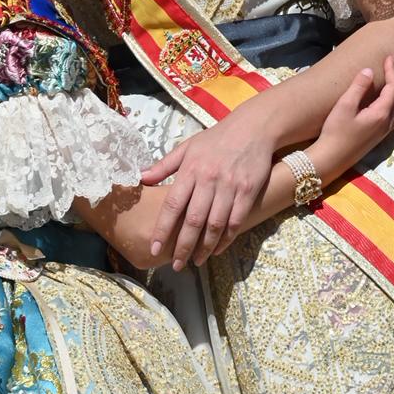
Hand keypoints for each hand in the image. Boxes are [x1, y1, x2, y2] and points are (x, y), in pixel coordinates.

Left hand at [140, 110, 275, 271]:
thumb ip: (164, 165)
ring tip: (196, 261)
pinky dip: (226, 239)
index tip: (155, 248)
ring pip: (215, 225)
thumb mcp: (188, 147)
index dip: (163, 229)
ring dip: (204, 247)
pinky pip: (236, 221)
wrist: (253, 128)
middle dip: (183, 246)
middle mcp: (209, 179)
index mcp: (191, 169)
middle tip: (176, 265)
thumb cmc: (216, 138)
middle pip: (193, 220)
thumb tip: (140, 177)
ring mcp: (230, 186)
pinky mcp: (248, 191)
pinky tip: (217, 249)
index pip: (173, 204)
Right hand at [310, 57, 393, 175]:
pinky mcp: (380, 136)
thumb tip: (370, 70)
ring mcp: (385, 131)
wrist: (332, 158)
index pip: (393, 88)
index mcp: (381, 113)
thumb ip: (358, 87)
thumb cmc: (336, 131)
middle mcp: (388, 122)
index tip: (388, 58)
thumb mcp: (344, 106)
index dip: (392, 71)